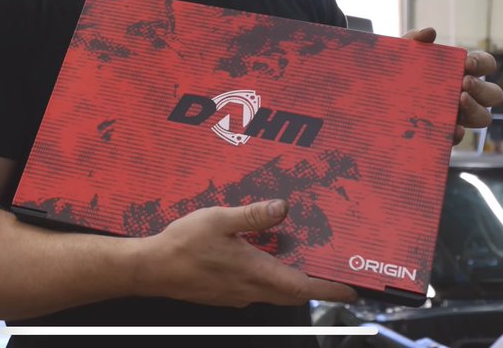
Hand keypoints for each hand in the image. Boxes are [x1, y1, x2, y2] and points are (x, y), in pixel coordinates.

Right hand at [134, 199, 357, 306]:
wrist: (151, 270)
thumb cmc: (182, 245)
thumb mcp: (220, 219)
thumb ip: (254, 215)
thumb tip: (284, 207)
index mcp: (256, 272)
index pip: (303, 286)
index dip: (330, 289)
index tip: (351, 290)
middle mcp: (251, 289)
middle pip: (293, 293)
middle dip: (316, 286)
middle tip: (333, 275)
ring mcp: (237, 295)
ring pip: (275, 293)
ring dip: (293, 282)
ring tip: (304, 264)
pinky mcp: (225, 293)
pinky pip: (257, 289)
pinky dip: (271, 279)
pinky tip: (263, 260)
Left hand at [402, 27, 502, 143]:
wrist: (373, 99)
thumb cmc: (395, 72)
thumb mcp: (401, 54)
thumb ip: (413, 40)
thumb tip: (430, 32)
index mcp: (460, 71)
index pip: (485, 65)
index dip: (483, 63)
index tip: (467, 63)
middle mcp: (465, 94)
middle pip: (493, 94)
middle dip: (482, 88)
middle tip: (464, 83)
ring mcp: (456, 115)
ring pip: (483, 118)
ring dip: (476, 109)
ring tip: (459, 100)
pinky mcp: (442, 134)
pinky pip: (458, 137)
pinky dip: (458, 133)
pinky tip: (452, 128)